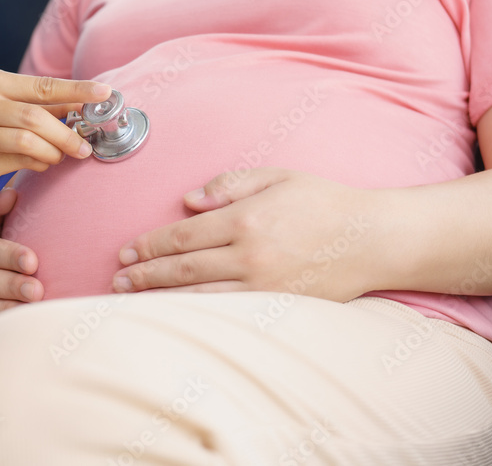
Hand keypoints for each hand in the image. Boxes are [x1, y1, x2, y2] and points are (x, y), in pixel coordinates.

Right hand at [0, 69, 111, 187]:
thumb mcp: (8, 101)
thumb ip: (43, 102)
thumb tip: (85, 103)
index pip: (41, 86)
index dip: (76, 90)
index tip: (104, 93)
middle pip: (33, 117)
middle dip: (66, 133)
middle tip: (84, 146)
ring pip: (25, 142)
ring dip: (53, 151)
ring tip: (61, 155)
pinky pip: (16, 163)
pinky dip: (38, 163)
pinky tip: (42, 162)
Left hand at [112, 168, 384, 301]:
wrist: (374, 239)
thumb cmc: (324, 202)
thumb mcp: (276, 177)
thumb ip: (230, 184)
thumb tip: (188, 201)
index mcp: (246, 219)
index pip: (183, 236)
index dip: (150, 244)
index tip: (127, 251)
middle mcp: (250, 255)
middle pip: (182, 268)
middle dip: (145, 274)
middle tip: (117, 279)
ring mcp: (263, 286)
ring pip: (197, 295)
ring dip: (159, 297)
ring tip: (129, 299)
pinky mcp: (276, 307)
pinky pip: (225, 312)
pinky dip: (193, 314)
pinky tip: (172, 315)